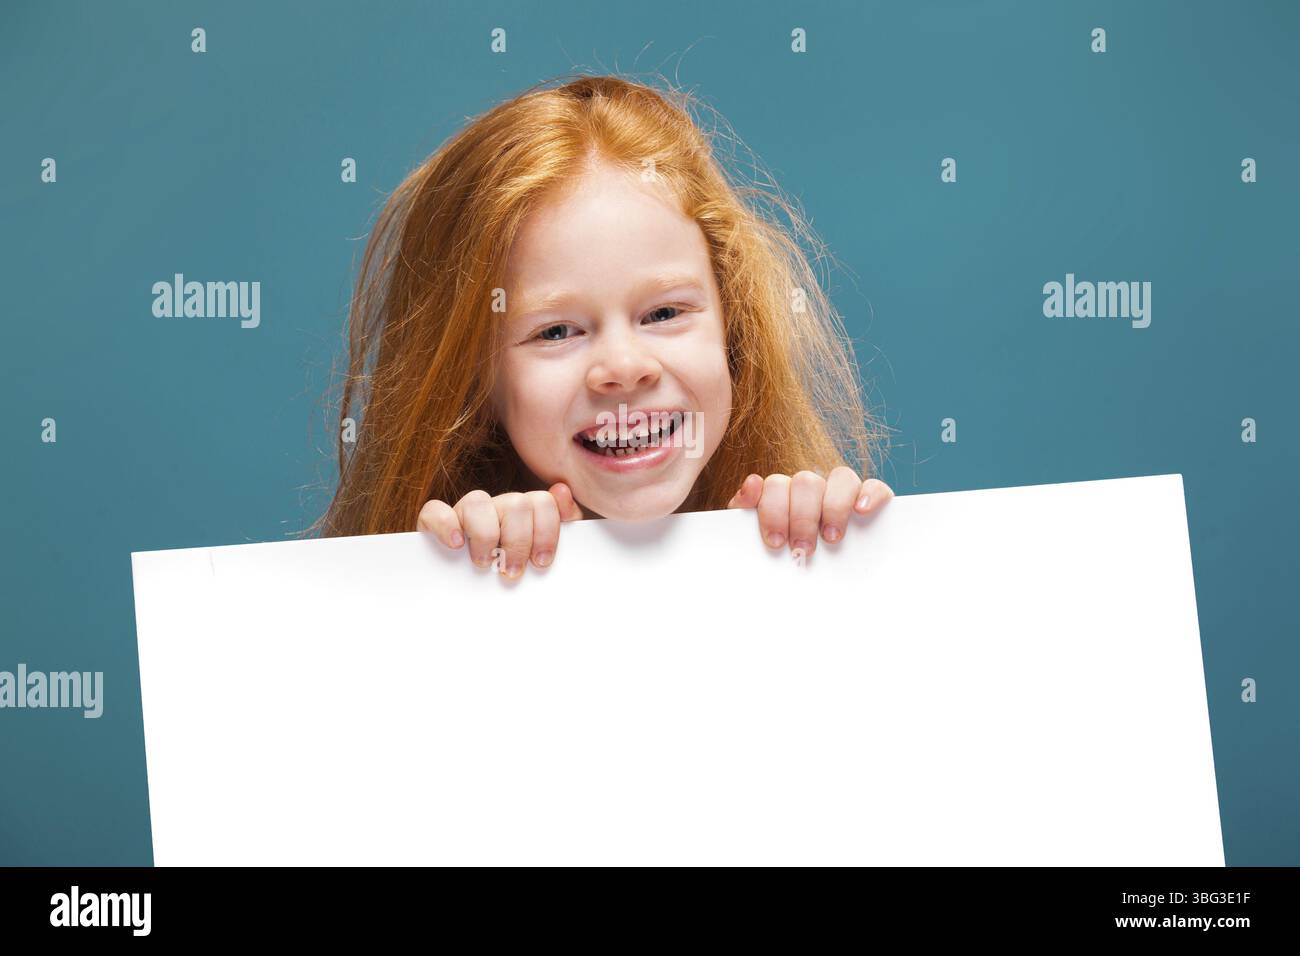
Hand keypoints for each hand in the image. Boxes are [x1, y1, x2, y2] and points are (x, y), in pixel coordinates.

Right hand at [417, 482, 583, 577]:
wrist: (468, 601)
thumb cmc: (512, 570)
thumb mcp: (541, 552)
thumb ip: (562, 522)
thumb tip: (562, 490)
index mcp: (523, 512)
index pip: (542, 503)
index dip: (546, 532)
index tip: (541, 562)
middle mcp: (496, 507)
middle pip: (515, 504)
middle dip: (518, 542)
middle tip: (512, 572)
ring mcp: (465, 513)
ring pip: (478, 501)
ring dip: (486, 535)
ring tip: (485, 563)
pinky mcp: (434, 524)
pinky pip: (434, 511)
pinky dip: (446, 525)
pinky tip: (457, 544)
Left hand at [726, 467, 892, 556]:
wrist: (810, 581)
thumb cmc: (776, 554)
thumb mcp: (754, 537)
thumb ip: (745, 510)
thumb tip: (752, 484)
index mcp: (782, 492)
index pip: (776, 485)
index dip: (774, 511)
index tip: (776, 542)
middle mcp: (811, 487)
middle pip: (807, 482)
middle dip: (802, 517)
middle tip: (802, 548)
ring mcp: (841, 491)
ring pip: (841, 477)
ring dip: (835, 507)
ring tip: (832, 538)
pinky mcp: (869, 499)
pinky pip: (875, 486)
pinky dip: (870, 494)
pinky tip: (862, 511)